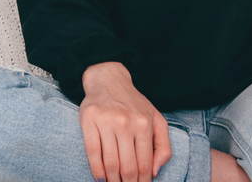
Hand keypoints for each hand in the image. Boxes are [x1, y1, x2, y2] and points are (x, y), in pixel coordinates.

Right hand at [81, 62, 171, 181]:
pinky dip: (96, 170)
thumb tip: (155, 172)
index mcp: (145, 123)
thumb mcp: (157, 119)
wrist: (109, 80)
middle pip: (128, 167)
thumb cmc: (135, 104)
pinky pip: (92, 152)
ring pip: (110, 163)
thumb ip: (163, 146)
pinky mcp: (89, 120)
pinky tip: (100, 178)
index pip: (144, 164)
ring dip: (112, 181)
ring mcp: (106, 121)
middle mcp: (126, 122)